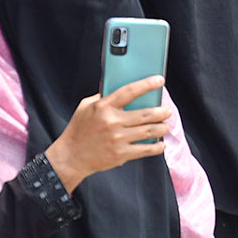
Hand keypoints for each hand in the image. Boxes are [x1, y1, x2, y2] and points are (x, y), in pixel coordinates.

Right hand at [44, 76, 169, 194]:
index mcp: (103, 107)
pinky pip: (146, 149)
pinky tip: (161, 143)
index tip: (160, 80)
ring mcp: (117, 139)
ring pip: (150, 131)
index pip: (130, 91)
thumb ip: (103, 97)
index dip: (147, 84)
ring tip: (165, 125)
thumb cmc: (79, 130)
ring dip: (163, 128)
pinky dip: (157, 146)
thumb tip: (124, 90)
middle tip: (167, 110)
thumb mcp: (85, 107)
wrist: (70, 157)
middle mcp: (112, 122)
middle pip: (146, 113)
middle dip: (163, 111)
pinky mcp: (121, 154)